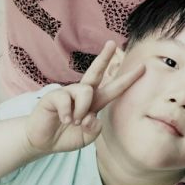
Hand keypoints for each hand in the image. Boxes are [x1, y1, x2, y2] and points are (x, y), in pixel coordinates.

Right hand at [24, 41, 144, 156]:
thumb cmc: (67, 135)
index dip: (129, 78)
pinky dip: (67, 113)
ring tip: (73, 121)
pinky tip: (63, 120)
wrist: (42, 141)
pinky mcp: (54, 95)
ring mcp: (68, 92)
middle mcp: (83, 92)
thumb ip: (94, 128)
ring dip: (82, 110)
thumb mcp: (87, 137)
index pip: (115, 88)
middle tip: (111, 43)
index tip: (143, 66)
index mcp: (95, 101)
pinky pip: (66, 99)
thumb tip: (90, 117)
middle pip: (96, 71)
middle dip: (104, 57)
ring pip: (85, 92)